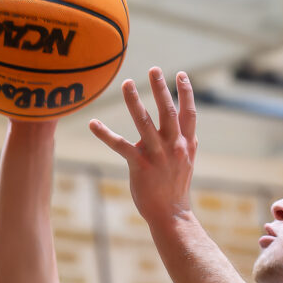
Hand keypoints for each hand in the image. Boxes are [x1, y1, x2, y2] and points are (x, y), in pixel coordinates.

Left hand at [89, 67, 197, 225]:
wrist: (171, 214)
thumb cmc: (175, 187)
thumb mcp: (186, 161)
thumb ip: (184, 142)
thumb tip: (183, 126)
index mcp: (186, 143)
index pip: (189, 113)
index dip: (186, 92)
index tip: (180, 74)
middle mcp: (173, 146)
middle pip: (168, 112)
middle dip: (160, 89)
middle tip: (154, 69)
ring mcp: (157, 155)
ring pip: (145, 123)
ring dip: (135, 102)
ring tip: (126, 83)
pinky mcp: (140, 166)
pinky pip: (120, 146)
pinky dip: (105, 133)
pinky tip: (93, 123)